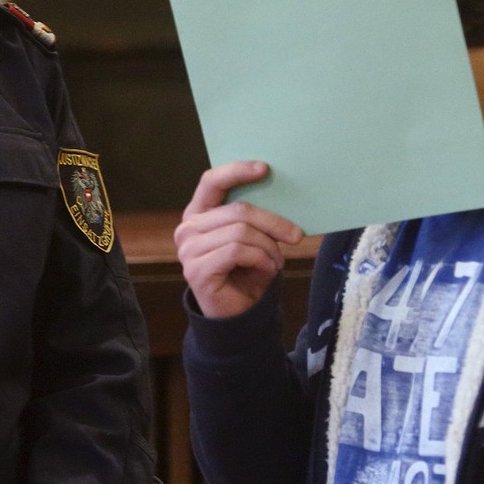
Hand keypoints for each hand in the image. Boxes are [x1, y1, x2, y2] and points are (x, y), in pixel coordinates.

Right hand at [175, 161, 303, 318]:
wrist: (238, 314)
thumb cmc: (246, 271)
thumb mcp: (253, 238)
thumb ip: (254, 216)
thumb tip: (279, 192)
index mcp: (199, 214)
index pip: (212, 181)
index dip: (237, 171)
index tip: (265, 168)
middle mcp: (188, 228)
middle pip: (237, 210)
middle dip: (272, 222)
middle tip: (295, 235)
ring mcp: (189, 250)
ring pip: (241, 232)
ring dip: (268, 247)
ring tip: (277, 261)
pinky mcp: (197, 270)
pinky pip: (237, 251)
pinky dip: (260, 258)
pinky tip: (268, 269)